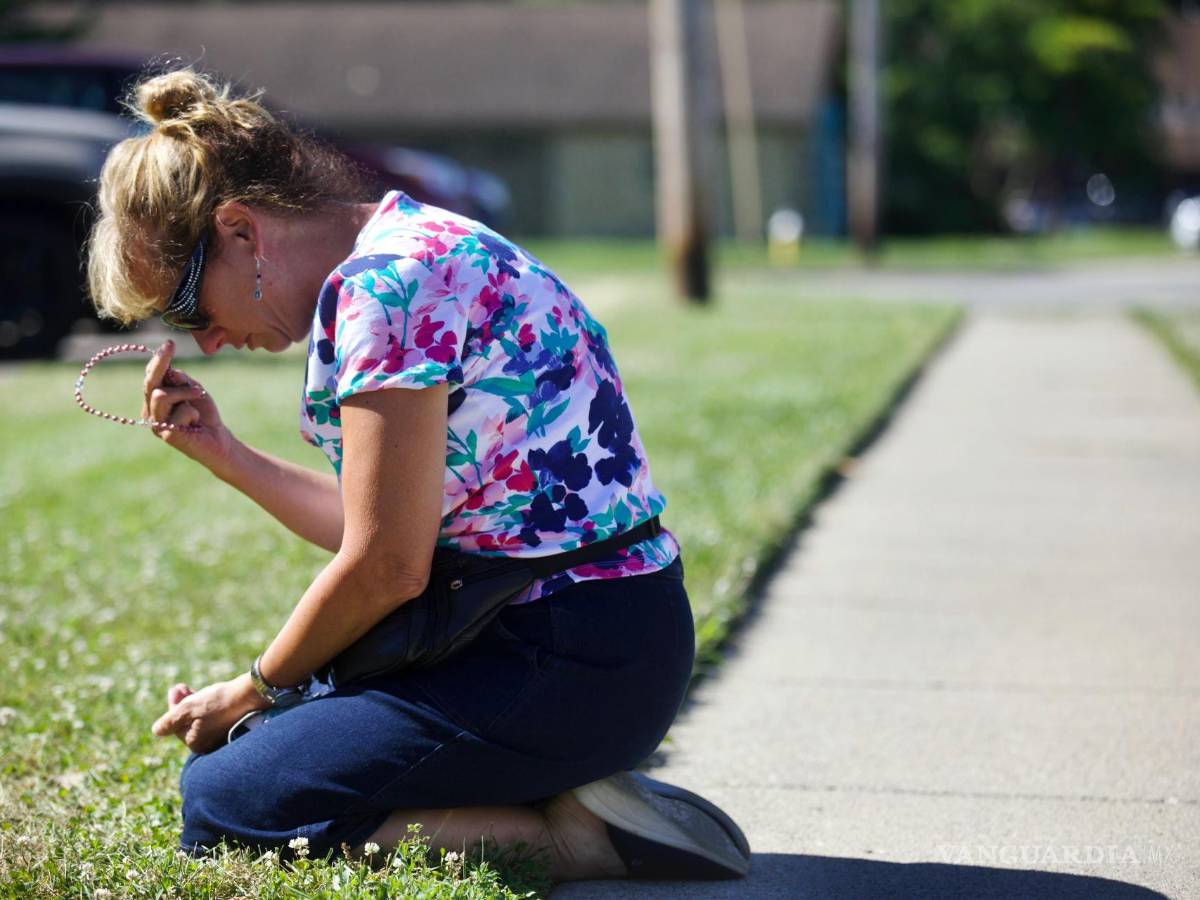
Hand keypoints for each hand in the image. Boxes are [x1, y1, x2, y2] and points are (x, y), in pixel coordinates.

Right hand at [142, 339, 234, 469]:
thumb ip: (180, 380)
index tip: (169, 343)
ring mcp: (156, 424)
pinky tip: (195, 422)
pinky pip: (179, 413)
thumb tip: (167, 369)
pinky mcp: (166, 435)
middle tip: (170, 347)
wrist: (217, 438)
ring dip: (185, 392)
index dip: (158, 359)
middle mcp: (150, 411)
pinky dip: (192, 412)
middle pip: (149, 383)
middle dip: (159, 363)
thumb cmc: (204, 413)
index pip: (151, 376)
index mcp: (154, 399)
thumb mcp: (193, 390)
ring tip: (198, 395)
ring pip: (161, 395)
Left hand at [151, 673, 268, 753]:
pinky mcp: (228, 727)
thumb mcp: (187, 709)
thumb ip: (168, 721)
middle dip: (181, 704)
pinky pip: (209, 718)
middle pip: (186, 723)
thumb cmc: (217, 701)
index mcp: (195, 743)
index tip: (175, 689)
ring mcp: (218, 736)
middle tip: (180, 686)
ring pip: (197, 719)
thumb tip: (156, 731)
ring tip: (189, 688)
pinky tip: (204, 695)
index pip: (175, 725)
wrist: (248, 694)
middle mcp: (207, 744)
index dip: (172, 706)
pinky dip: (204, 707)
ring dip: (191, 703)